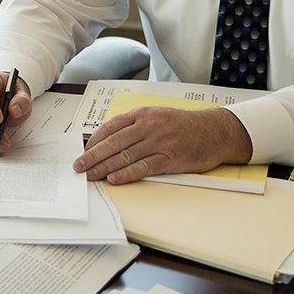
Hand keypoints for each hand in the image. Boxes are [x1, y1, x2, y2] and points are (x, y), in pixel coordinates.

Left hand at [74, 107, 251, 183]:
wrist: (214, 131)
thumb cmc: (184, 126)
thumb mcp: (157, 116)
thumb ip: (134, 126)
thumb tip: (109, 141)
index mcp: (143, 114)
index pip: (110, 127)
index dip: (94, 142)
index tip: (83, 152)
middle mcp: (149, 126)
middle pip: (113, 143)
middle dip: (92, 156)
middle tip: (79, 166)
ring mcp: (160, 142)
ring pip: (125, 156)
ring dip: (104, 168)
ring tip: (90, 176)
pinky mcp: (170, 158)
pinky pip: (143, 167)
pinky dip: (126, 174)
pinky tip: (114, 179)